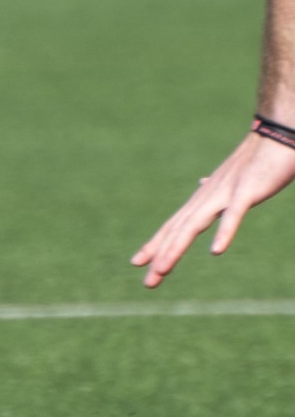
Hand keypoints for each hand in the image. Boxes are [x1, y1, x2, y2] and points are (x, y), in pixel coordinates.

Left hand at [132, 129, 294, 286]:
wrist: (277, 135)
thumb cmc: (257, 159)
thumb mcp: (231, 178)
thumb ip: (215, 187)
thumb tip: (201, 183)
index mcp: (204, 198)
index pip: (175, 225)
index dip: (156, 244)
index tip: (138, 262)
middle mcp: (207, 197)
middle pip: (178, 230)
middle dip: (160, 255)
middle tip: (148, 281)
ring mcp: (225, 194)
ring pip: (194, 225)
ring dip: (177, 248)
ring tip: (162, 269)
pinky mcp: (247, 190)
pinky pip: (234, 214)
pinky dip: (225, 232)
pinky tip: (216, 251)